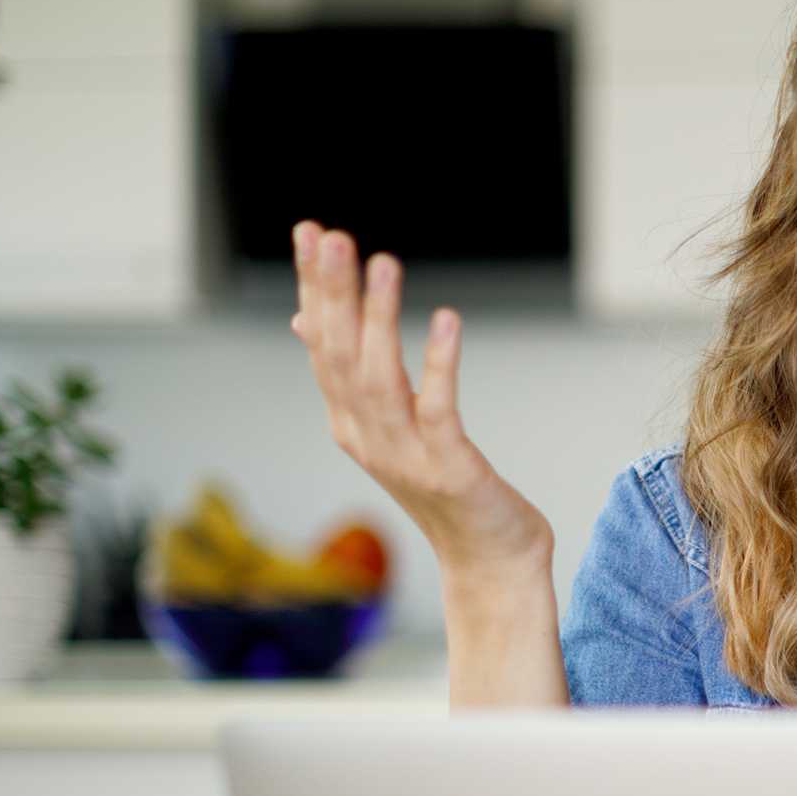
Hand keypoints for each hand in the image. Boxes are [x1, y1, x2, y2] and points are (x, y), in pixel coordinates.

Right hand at [289, 221, 552, 570]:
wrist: (489, 563)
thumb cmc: (447, 491)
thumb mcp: (392, 428)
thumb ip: (354, 377)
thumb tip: (307, 320)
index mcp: (351, 425)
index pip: (323, 345)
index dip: (316, 289)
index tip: (310, 232)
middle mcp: (368, 439)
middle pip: (340, 356)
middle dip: (334, 293)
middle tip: (329, 235)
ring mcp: (405, 456)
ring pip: (380, 378)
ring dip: (378, 318)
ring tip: (382, 263)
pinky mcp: (449, 468)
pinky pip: (438, 409)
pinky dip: (439, 363)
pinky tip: (446, 320)